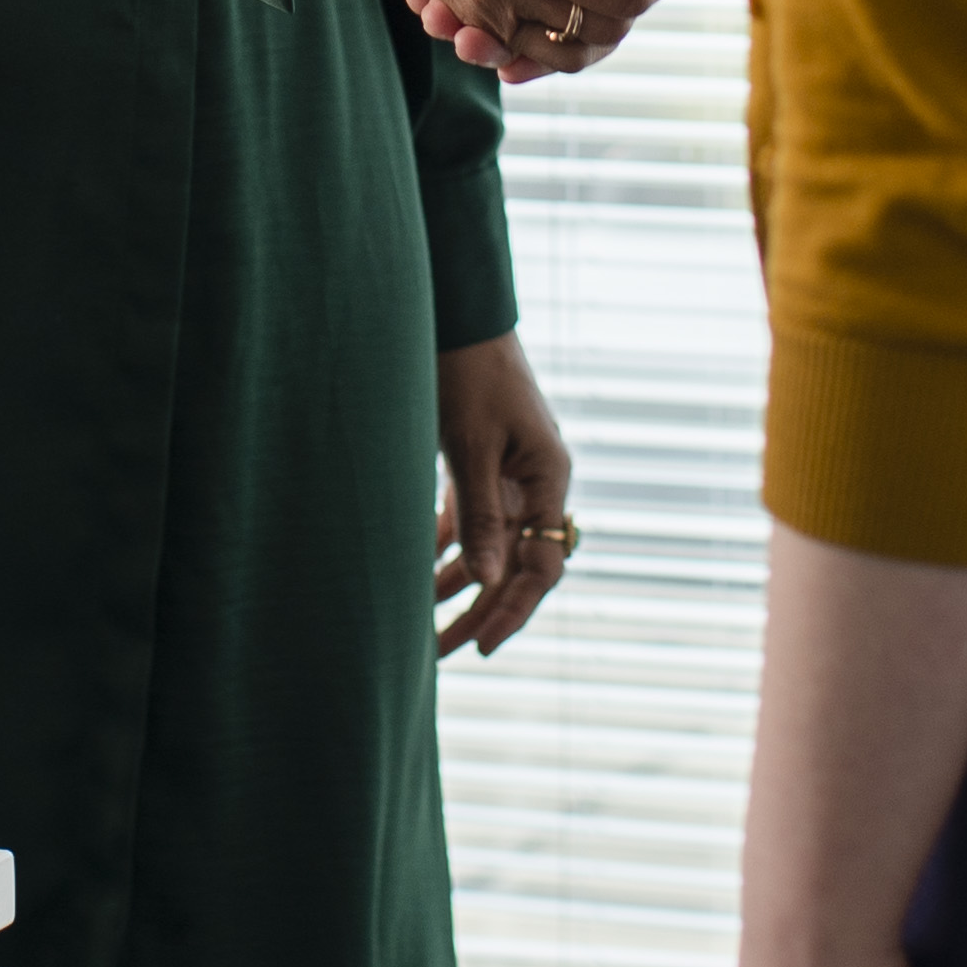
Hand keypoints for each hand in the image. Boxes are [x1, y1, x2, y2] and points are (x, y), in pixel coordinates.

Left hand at [430, 331, 577, 658]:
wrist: (456, 312)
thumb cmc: (468, 371)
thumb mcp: (471, 446)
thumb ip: (481, 513)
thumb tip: (489, 579)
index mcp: (548, 478)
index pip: (544, 564)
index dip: (514, 609)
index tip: (483, 645)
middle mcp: (535, 483)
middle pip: (517, 565)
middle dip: (481, 610)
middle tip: (443, 654)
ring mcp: (508, 474)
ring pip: (490, 547)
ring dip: (458, 587)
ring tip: (422, 630)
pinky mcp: (479, 463)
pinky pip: (468, 520)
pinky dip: (445, 550)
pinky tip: (417, 581)